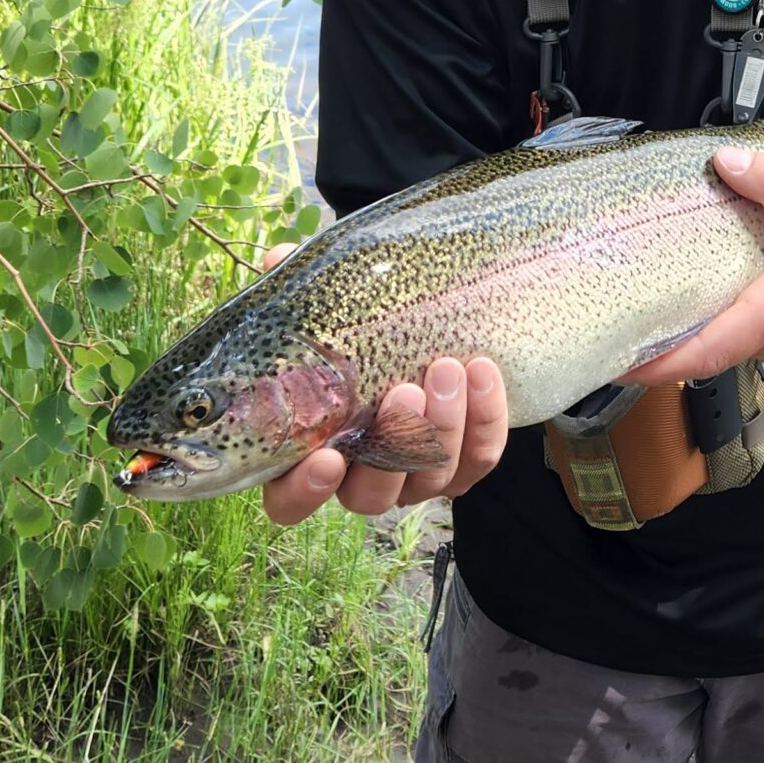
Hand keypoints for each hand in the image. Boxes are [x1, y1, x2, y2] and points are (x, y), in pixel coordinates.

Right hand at [253, 245, 508, 525]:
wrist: (425, 325)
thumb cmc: (356, 324)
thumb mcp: (323, 305)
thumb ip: (297, 291)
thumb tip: (279, 261)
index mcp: (308, 451)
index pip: (289, 502)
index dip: (305, 490)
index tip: (326, 457)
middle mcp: (359, 475)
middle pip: (371, 496)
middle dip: (393, 444)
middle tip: (405, 390)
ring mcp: (413, 475)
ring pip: (429, 478)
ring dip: (442, 427)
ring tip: (447, 368)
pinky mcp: (462, 464)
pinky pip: (477, 459)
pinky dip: (485, 420)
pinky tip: (482, 372)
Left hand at [627, 144, 763, 386]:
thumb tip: (725, 161)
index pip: (704, 352)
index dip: (659, 363)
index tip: (619, 362)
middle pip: (702, 354)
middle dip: (657, 349)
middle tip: (614, 330)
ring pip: (721, 345)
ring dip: (683, 335)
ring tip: (643, 311)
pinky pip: (739, 333)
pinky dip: (709, 322)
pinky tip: (692, 295)